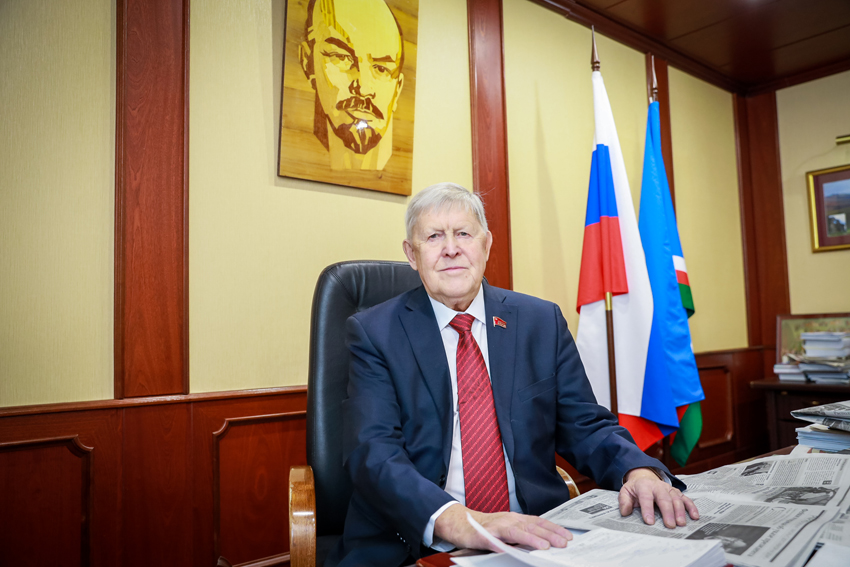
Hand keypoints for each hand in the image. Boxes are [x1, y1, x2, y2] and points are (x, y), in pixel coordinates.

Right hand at [434, 503, 571, 551]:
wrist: (462, 523)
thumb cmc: (488, 528)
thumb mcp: (509, 528)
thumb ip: (524, 534)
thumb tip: (546, 543)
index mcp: (516, 519)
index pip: (539, 522)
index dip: (554, 528)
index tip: (568, 536)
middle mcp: (508, 520)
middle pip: (531, 526)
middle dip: (548, 535)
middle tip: (563, 543)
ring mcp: (496, 527)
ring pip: (516, 532)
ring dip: (530, 539)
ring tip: (543, 546)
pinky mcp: (483, 535)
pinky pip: (493, 540)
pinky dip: (501, 544)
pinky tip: (507, 549)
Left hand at [618, 468, 699, 527]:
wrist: (644, 477)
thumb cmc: (636, 489)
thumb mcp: (626, 492)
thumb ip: (624, 501)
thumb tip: (625, 512)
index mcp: (644, 486)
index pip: (646, 497)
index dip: (647, 509)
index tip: (649, 521)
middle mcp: (658, 486)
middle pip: (664, 498)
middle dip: (667, 512)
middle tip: (669, 525)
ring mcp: (669, 489)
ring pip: (676, 499)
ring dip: (680, 511)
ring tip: (681, 524)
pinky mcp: (677, 492)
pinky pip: (686, 499)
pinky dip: (691, 507)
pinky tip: (695, 516)